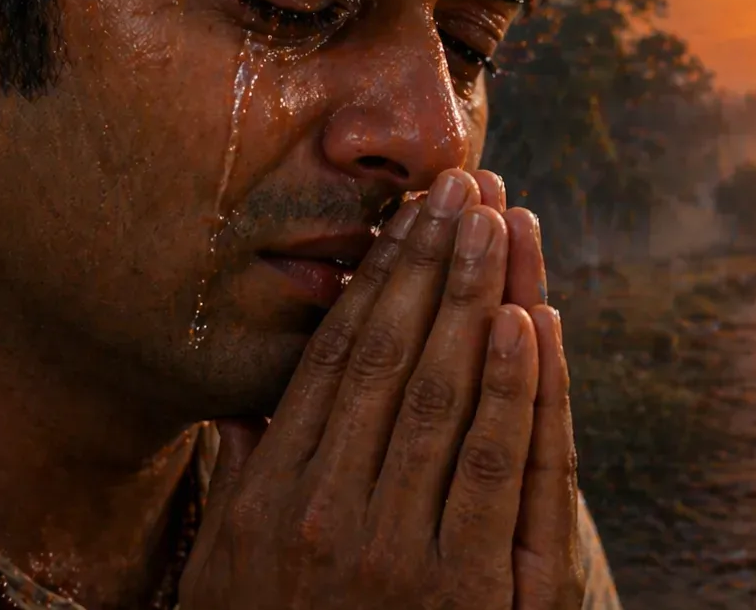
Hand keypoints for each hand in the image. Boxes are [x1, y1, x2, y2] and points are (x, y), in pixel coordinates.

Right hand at [181, 168, 579, 609]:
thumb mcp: (227, 579)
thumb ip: (245, 488)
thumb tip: (246, 409)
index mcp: (271, 503)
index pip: (333, 364)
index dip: (376, 284)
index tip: (405, 219)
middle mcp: (327, 517)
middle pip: (390, 361)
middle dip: (430, 265)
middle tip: (460, 186)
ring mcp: (399, 555)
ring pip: (444, 397)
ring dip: (476, 300)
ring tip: (499, 222)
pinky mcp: (467, 594)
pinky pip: (495, 469)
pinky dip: (516, 391)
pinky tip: (529, 322)